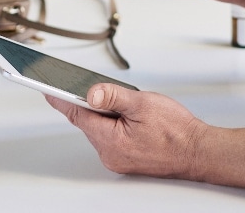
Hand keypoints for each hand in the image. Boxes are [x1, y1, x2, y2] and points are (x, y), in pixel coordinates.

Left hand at [48, 84, 244, 198]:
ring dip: (100, 113)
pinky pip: (110, 137)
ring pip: (99, 129)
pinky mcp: (127, 159)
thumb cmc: (177, 131)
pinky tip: (121, 113)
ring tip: (111, 97)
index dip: (59, 98)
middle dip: (84, 102)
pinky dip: (111, 123)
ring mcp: (118, 158)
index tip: (44, 86)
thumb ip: (113, 96)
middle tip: (77, 83)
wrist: (200, 152)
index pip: (76, 114)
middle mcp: (110, 154)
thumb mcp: (143, 104)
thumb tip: (90, 92)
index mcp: (110, 140)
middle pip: (87, 122)